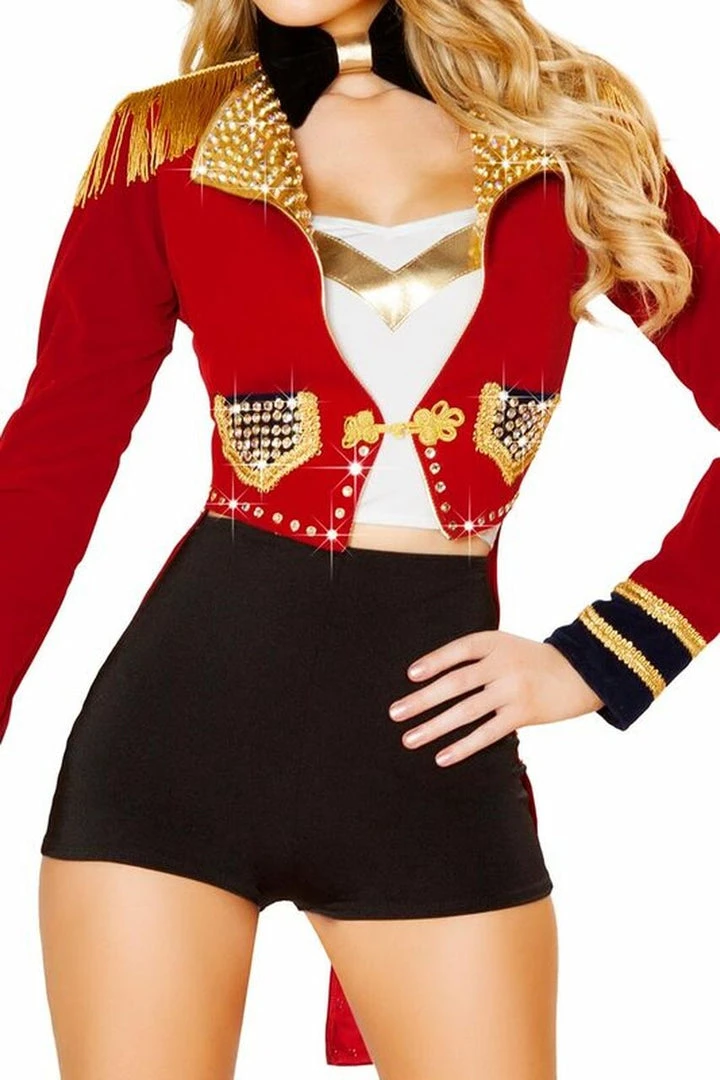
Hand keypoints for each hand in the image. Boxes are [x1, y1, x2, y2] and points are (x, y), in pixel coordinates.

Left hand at [387, 630, 604, 766]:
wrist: (582, 673)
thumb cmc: (531, 661)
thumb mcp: (505, 646)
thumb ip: (475, 657)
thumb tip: (430, 679)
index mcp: (495, 642)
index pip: (459, 650)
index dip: (434, 661)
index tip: (410, 675)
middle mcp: (503, 664)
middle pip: (456, 682)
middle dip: (422, 699)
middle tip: (395, 713)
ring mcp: (513, 690)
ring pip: (467, 711)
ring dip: (434, 726)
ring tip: (410, 739)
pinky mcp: (523, 714)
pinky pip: (488, 733)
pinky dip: (463, 746)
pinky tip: (442, 757)